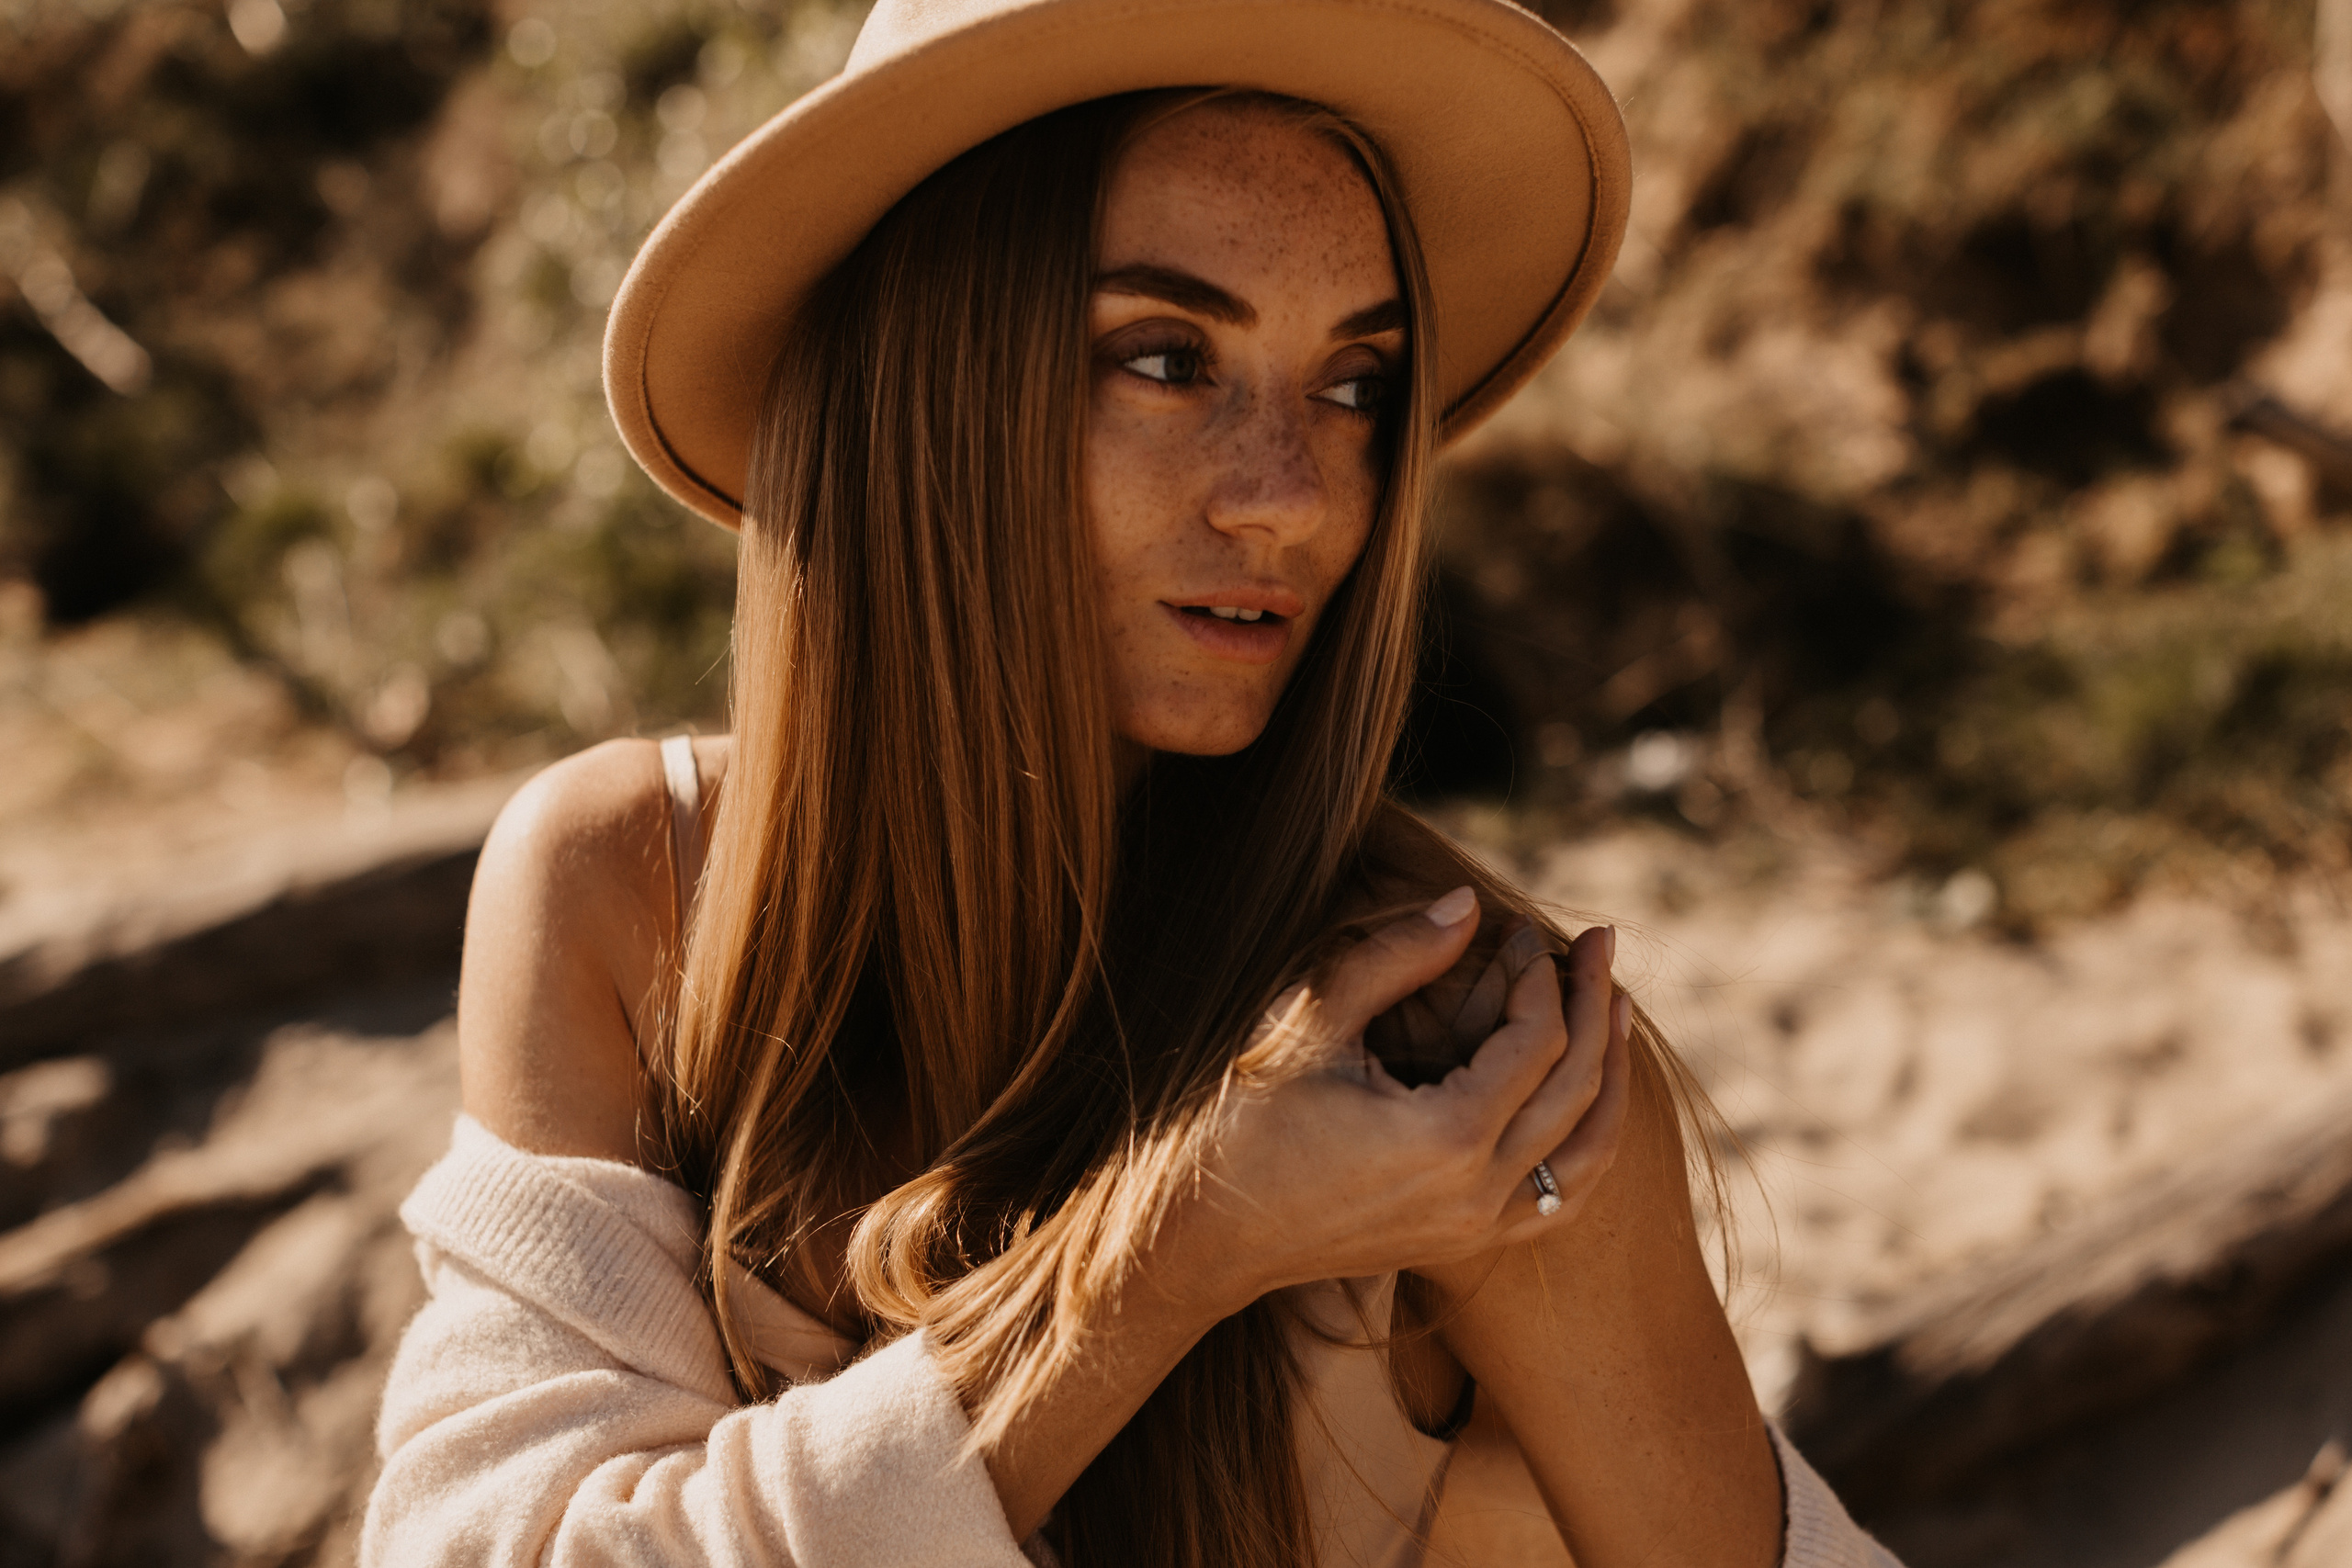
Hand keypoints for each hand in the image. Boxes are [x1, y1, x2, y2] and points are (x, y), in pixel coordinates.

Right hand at [1155, 889, 1631, 1317]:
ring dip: (1611, 1072)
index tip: (1517, 930)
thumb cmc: (1245, 1120)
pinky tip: (1591, 1095)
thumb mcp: (1312, 1023)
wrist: (1207, 1233)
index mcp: (1446, 1137)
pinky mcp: (1469, 1244)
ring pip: (1590, 1148)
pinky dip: (1591, 1140)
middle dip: (1593, 1003)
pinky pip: (1563, 1196)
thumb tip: (1469, 905)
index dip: (1538, 974)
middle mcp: (1479, 1192)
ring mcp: (1479, 1228)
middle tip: (1599, 941)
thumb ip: (1396, 958)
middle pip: (1577, 1084)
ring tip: (1614, 1007)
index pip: (1535, 1039)